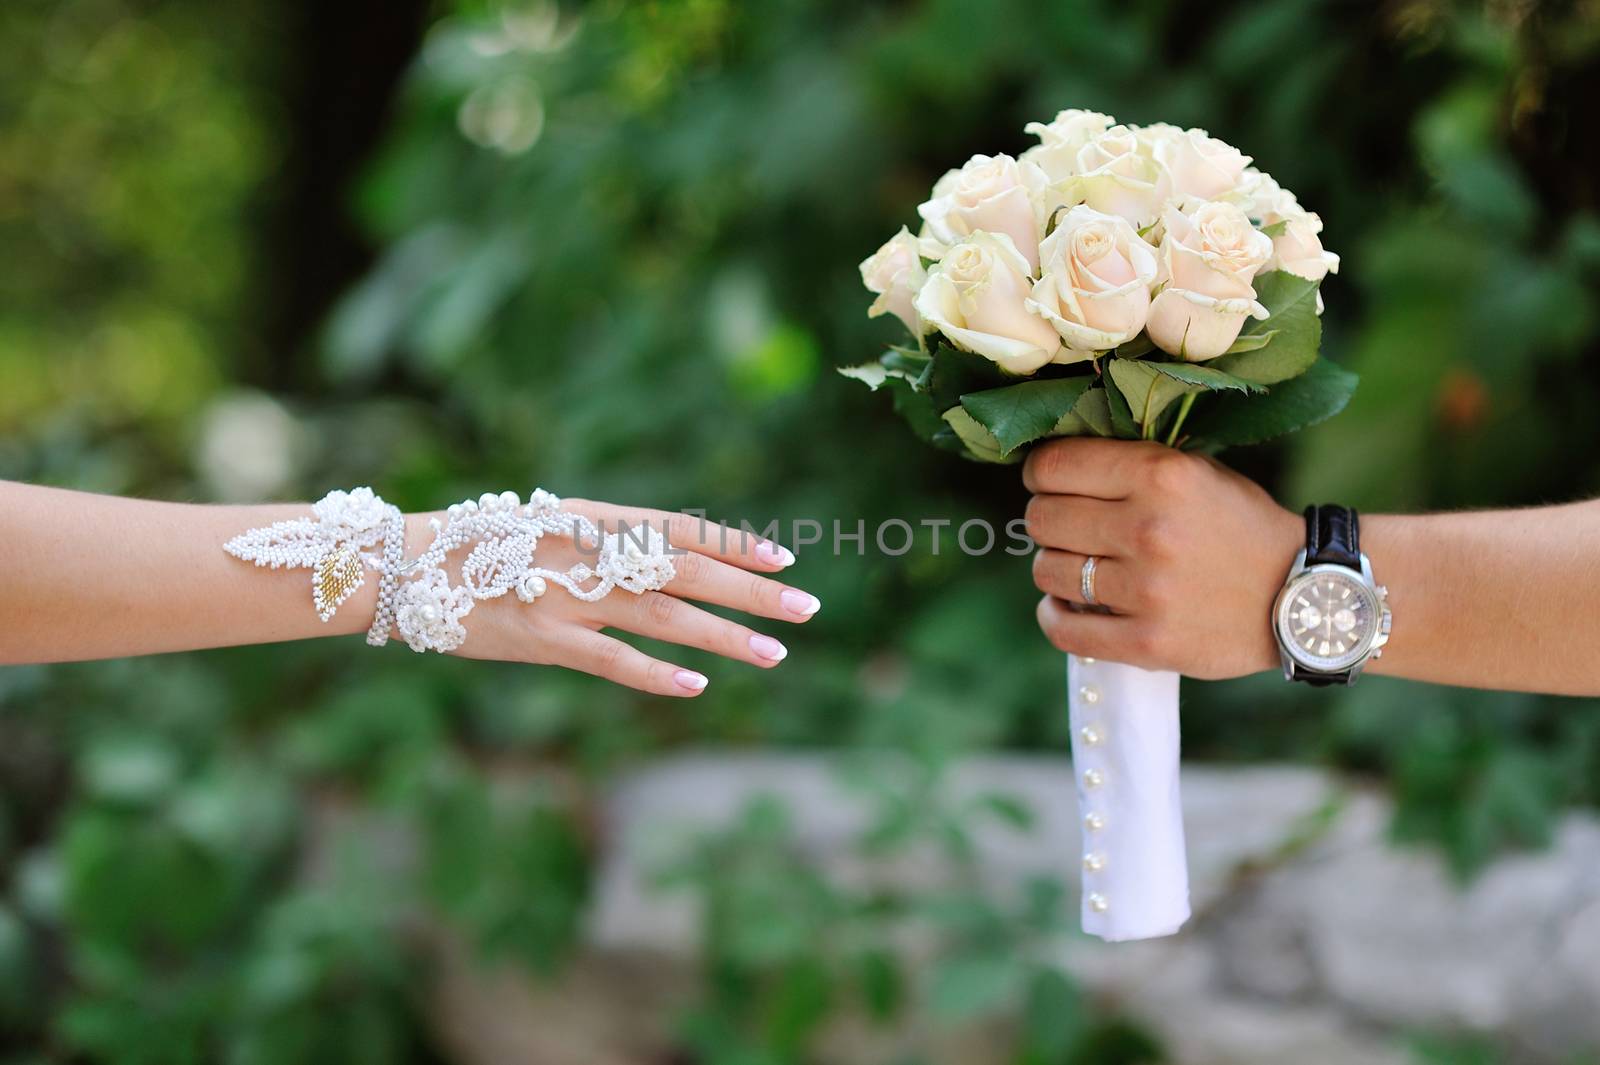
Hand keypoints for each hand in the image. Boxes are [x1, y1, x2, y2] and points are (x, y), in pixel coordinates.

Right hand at [441, 500, 818, 696]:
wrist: (400, 568)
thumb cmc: (477, 547)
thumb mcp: (548, 529)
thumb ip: (603, 542)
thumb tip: (663, 558)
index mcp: (592, 518)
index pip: (680, 530)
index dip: (734, 545)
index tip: (785, 559)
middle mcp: (588, 551)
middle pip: (687, 572)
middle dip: (751, 590)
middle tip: (806, 608)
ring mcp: (565, 596)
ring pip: (663, 615)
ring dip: (723, 636)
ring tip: (774, 653)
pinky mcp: (541, 640)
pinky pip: (610, 660)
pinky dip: (655, 674)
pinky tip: (696, 686)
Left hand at [1022, 438, 1300, 678]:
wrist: (1304, 596)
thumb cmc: (1242, 527)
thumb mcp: (1198, 473)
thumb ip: (1133, 466)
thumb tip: (1054, 467)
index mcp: (1162, 475)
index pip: (1054, 467)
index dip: (1039, 474)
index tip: (1046, 483)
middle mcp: (1149, 528)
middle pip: (1041, 519)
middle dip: (1046, 521)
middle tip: (1067, 529)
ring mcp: (1148, 589)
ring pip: (1046, 571)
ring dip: (1054, 568)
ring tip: (1078, 568)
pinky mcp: (1148, 642)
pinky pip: (1063, 630)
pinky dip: (1054, 617)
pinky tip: (1065, 607)